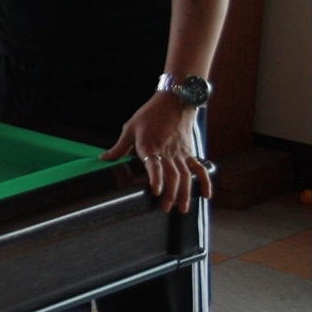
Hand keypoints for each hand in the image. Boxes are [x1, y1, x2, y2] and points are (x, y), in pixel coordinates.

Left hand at [101, 93, 210, 213]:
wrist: (174, 102)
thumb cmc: (149, 115)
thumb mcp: (130, 128)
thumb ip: (119, 147)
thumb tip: (105, 159)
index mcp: (150, 146)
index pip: (154, 165)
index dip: (156, 178)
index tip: (157, 191)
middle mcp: (168, 152)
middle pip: (172, 175)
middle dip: (171, 194)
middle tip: (166, 208)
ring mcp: (181, 154)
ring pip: (185, 176)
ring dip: (185, 193)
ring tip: (182, 209)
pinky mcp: (189, 153)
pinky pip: (199, 169)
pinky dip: (204, 182)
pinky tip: (206, 195)